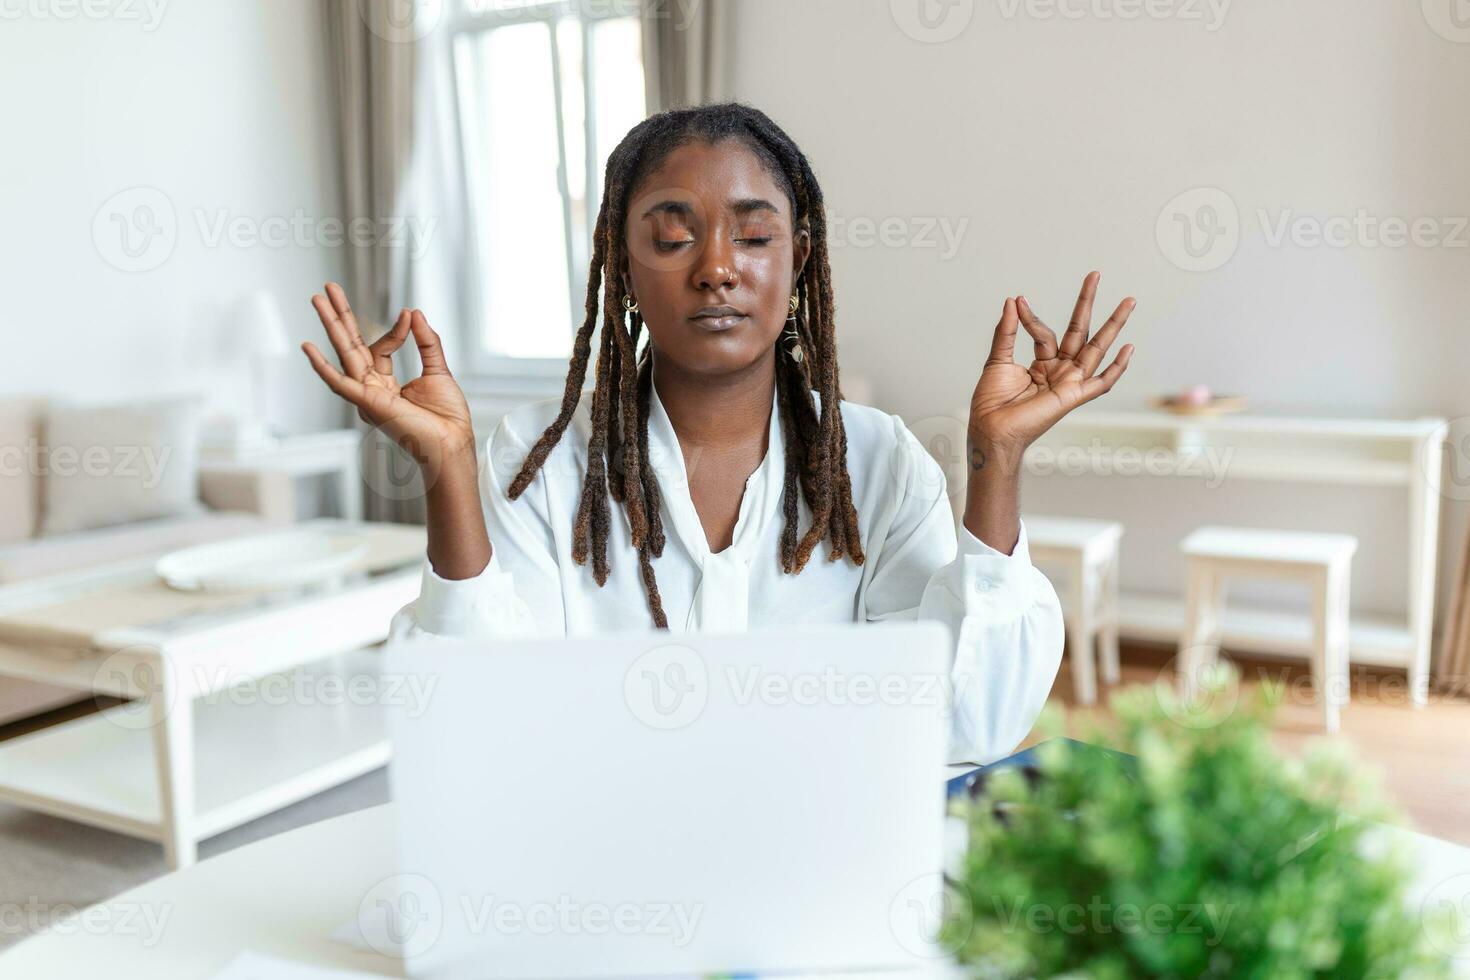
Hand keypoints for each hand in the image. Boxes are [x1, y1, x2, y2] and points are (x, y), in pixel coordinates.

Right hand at [301, 283, 475, 469]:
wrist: (452, 442)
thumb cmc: (446, 417)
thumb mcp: (438, 369)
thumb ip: (426, 342)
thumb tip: (414, 312)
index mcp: (384, 383)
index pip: (380, 347)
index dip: (395, 329)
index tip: (409, 315)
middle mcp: (371, 388)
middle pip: (350, 345)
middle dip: (340, 316)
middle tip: (328, 288)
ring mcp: (366, 395)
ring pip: (343, 355)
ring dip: (330, 327)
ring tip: (317, 300)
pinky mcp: (368, 404)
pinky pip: (339, 383)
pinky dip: (322, 366)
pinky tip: (308, 347)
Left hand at [969, 271, 1135, 467]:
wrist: (991, 427)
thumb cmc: (991, 401)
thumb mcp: (997, 359)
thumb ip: (1008, 331)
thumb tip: (1012, 301)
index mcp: (1042, 364)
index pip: (1046, 333)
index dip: (1032, 317)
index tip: (1018, 301)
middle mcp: (1060, 371)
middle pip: (1080, 331)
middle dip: (1088, 303)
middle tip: (1095, 275)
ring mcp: (1069, 383)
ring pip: (1097, 349)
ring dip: (1114, 325)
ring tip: (1129, 300)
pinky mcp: (1073, 396)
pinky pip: (1101, 383)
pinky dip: (1116, 368)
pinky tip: (1129, 348)